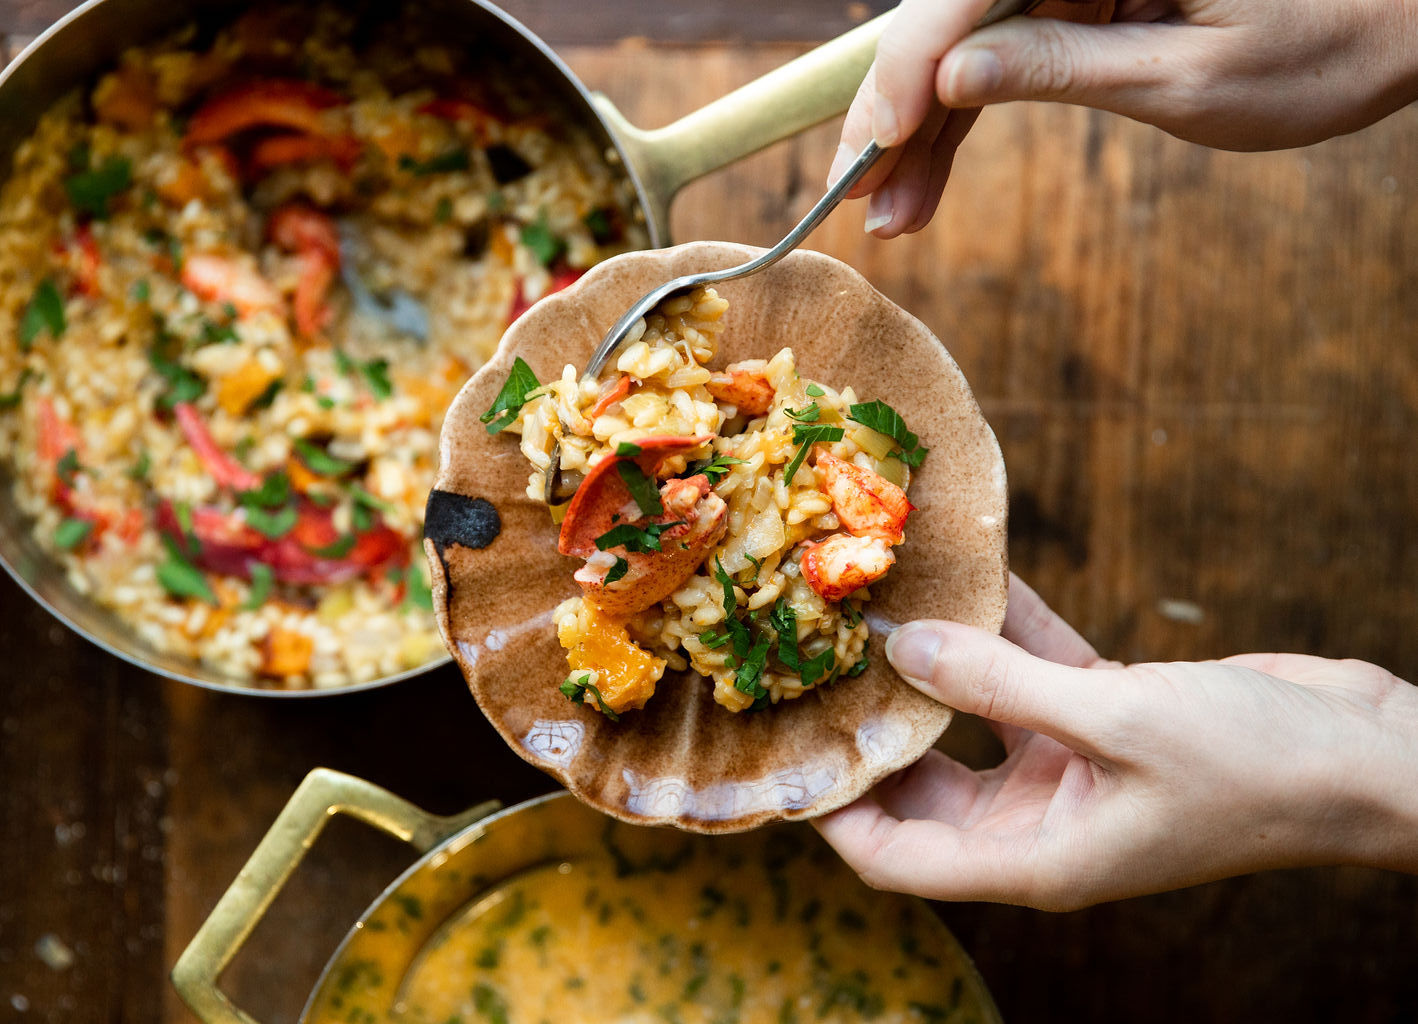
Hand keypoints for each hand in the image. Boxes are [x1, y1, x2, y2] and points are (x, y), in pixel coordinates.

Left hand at [814, 575, 1417, 909]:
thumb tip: (901, 646)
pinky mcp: (1104, 718)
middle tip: (814, 655)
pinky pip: (1032, 670)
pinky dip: (1007, 626)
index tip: (782, 743)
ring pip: (970, 715)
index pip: (891, 856)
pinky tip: (971, 571)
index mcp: (1030, 859)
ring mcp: (1071, 769)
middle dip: (871, 724)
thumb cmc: (1254, 765)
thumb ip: (998, 682)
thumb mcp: (1115, 720)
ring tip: (875, 600)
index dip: (830, 810)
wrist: (1371, 756)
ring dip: (934, 661)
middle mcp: (1038, 822)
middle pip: (916, 785)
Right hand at [832, 0, 1417, 237]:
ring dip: (925, 131)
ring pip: (968, 42)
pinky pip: (1005, 51)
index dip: (905, 74)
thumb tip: (956, 75)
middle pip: (951, 15)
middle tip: (854, 197)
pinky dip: (967, 116)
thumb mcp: (1191, 77)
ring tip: (892, 215)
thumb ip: (1065, 66)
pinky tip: (927, 179)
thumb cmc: (1328, 42)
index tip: (866, 152)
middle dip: (899, 111)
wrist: (1407, 14)